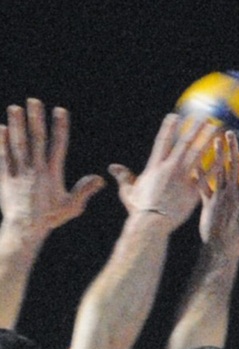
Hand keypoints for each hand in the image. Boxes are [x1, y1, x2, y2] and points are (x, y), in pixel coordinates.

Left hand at [0, 99, 104, 236]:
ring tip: (15, 108)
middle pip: (36, 139)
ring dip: (17, 125)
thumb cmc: (49, 218)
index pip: (58, 145)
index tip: (60, 111)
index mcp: (53, 173)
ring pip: (18, 143)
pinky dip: (1, 142)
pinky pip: (3, 156)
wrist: (25, 228)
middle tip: (34, 101)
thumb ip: (85, 191)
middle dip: (36, 119)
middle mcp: (36, 169)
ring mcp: (20, 172)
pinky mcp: (6, 177)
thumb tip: (100, 178)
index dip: (60, 127)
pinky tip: (0, 128)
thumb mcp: (72, 206)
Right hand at [108, 114, 214, 229]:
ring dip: (208, 140)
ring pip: (198, 154)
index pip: (162, 142)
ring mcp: (182, 179)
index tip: (175, 116)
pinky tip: (225, 156)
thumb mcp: (128, 191)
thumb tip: (113, 167)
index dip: (169, 128)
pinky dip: (216, 164)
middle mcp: (170, 168)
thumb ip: (124, 177)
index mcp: (155, 166)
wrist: (151, 224)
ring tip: (217, 129)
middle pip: (184, 143)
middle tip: (204, 118)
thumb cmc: (139, 210)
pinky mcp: (193, 191)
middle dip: (194, 129)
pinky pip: (207, 175)